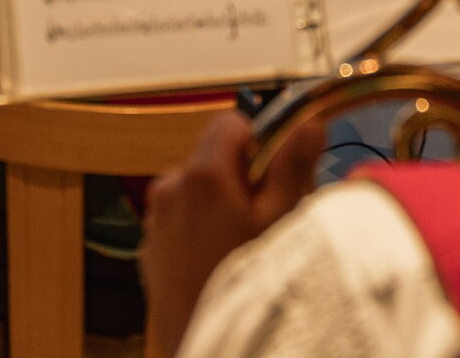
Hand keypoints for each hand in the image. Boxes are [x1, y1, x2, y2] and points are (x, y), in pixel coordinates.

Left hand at [141, 112, 320, 357]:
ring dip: (219, 208)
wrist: (202, 343)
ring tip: (242, 247)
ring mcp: (156, 219)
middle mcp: (171, 188)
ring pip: (197, 193)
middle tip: (266, 219)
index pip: (231, 124)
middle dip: (241, 181)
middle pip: (213, 160)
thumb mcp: (281, 223)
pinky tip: (219, 264)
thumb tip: (308, 125)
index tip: (274, 173)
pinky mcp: (151, 246)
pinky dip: (199, 232)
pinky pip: (180, 222)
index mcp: (202, 174)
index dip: (258, 142)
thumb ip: (293, 167)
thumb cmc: (244, 284)